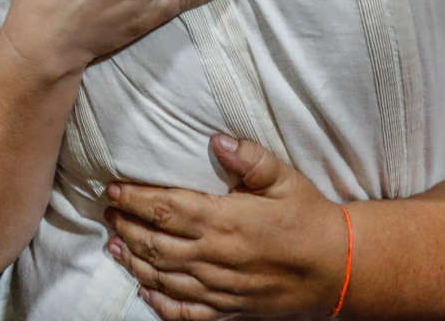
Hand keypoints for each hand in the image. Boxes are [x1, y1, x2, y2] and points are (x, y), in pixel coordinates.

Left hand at [105, 136, 346, 319]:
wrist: (336, 268)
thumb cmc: (309, 217)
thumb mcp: (285, 178)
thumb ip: (249, 158)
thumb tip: (216, 141)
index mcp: (225, 220)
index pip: (166, 208)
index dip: (136, 199)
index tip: (114, 188)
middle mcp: (215, 257)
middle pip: (155, 243)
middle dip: (126, 226)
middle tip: (108, 211)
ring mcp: (219, 288)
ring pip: (162, 277)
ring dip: (134, 260)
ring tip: (113, 245)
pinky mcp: (227, 310)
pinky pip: (184, 312)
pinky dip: (159, 302)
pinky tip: (145, 289)